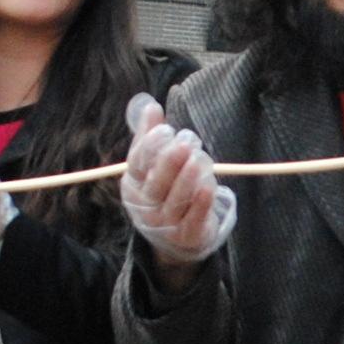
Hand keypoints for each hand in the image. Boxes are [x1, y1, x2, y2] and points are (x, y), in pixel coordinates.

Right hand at [119, 95, 233, 268]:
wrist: (174, 238)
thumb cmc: (165, 191)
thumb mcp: (153, 166)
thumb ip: (151, 137)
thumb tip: (150, 105)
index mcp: (134, 183)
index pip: (138, 163)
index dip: (151, 145)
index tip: (167, 129)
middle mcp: (145, 205)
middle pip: (156, 182)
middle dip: (170, 162)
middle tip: (185, 143)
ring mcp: (164, 223)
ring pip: (176, 200)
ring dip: (187, 179)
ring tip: (198, 159)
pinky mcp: (186, 236)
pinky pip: (194, 218)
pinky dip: (201, 203)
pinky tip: (209, 186)